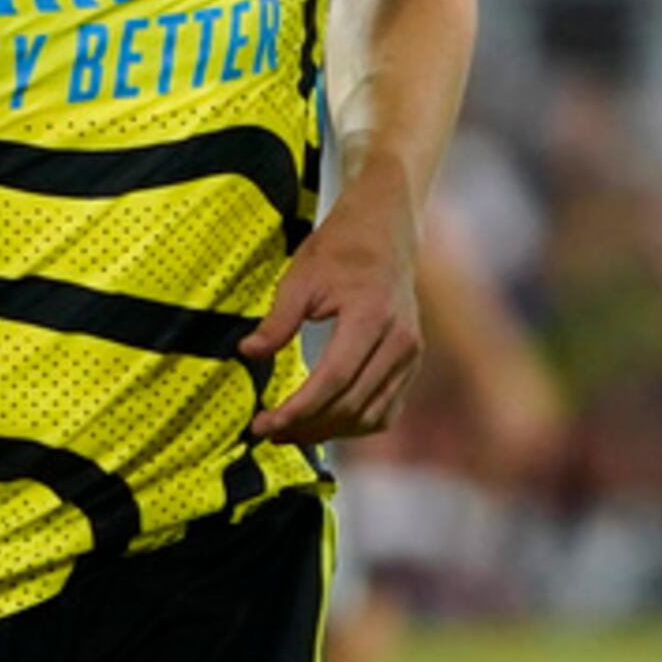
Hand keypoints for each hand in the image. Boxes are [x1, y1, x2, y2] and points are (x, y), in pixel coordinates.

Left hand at [245, 191, 424, 447]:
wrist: (385, 230)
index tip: (264, 422)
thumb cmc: (342, 248)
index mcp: (373, 315)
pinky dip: (355, 424)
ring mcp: (411, 354)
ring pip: (372, 416)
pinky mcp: (412, 363)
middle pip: (352, 404)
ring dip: (330, 431)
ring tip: (292, 431)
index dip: (298, 409)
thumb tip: (250, 352)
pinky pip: (386, 410)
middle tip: (268, 430)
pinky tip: (324, 422)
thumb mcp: (301, 276)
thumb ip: (278, 320)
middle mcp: (400, 340)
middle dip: (307, 426)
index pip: (334, 379)